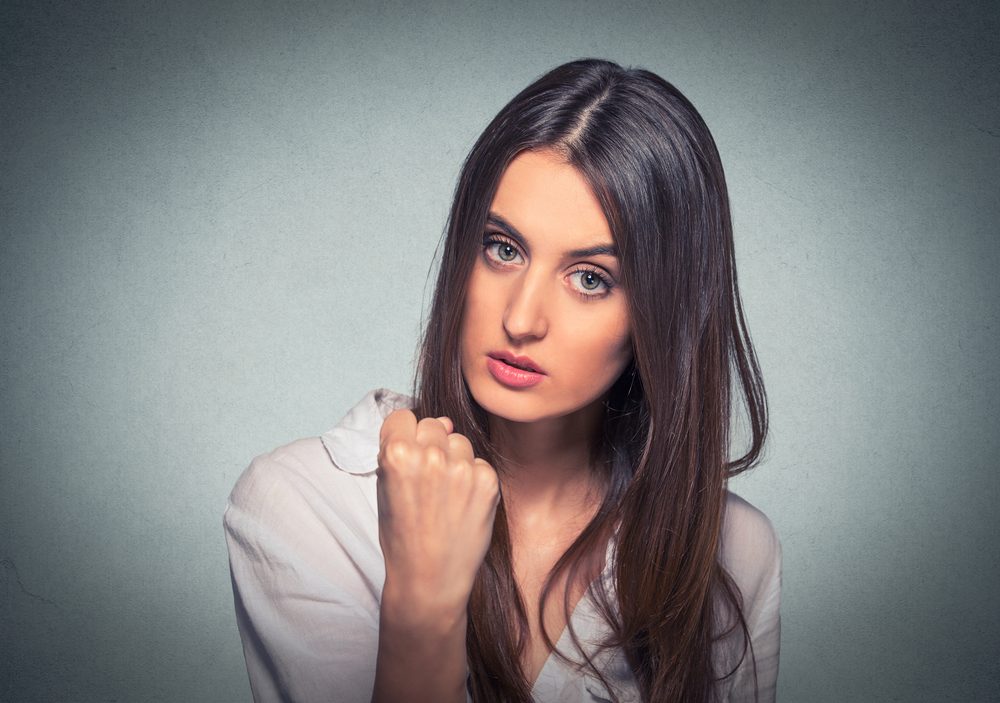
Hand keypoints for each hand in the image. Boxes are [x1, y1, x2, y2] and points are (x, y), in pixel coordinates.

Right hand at [376, 408, 499, 618]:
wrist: (430, 579)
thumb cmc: (403, 537)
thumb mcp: (385, 489)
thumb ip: (403, 450)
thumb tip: (441, 421)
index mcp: (397, 455)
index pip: (403, 417)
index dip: (403, 436)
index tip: (406, 454)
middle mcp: (430, 456)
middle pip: (433, 424)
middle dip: (430, 444)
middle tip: (427, 479)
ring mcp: (462, 468)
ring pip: (459, 441)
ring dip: (453, 459)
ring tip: (445, 494)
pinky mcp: (487, 481)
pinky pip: (478, 463)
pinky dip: (472, 478)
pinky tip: (462, 504)